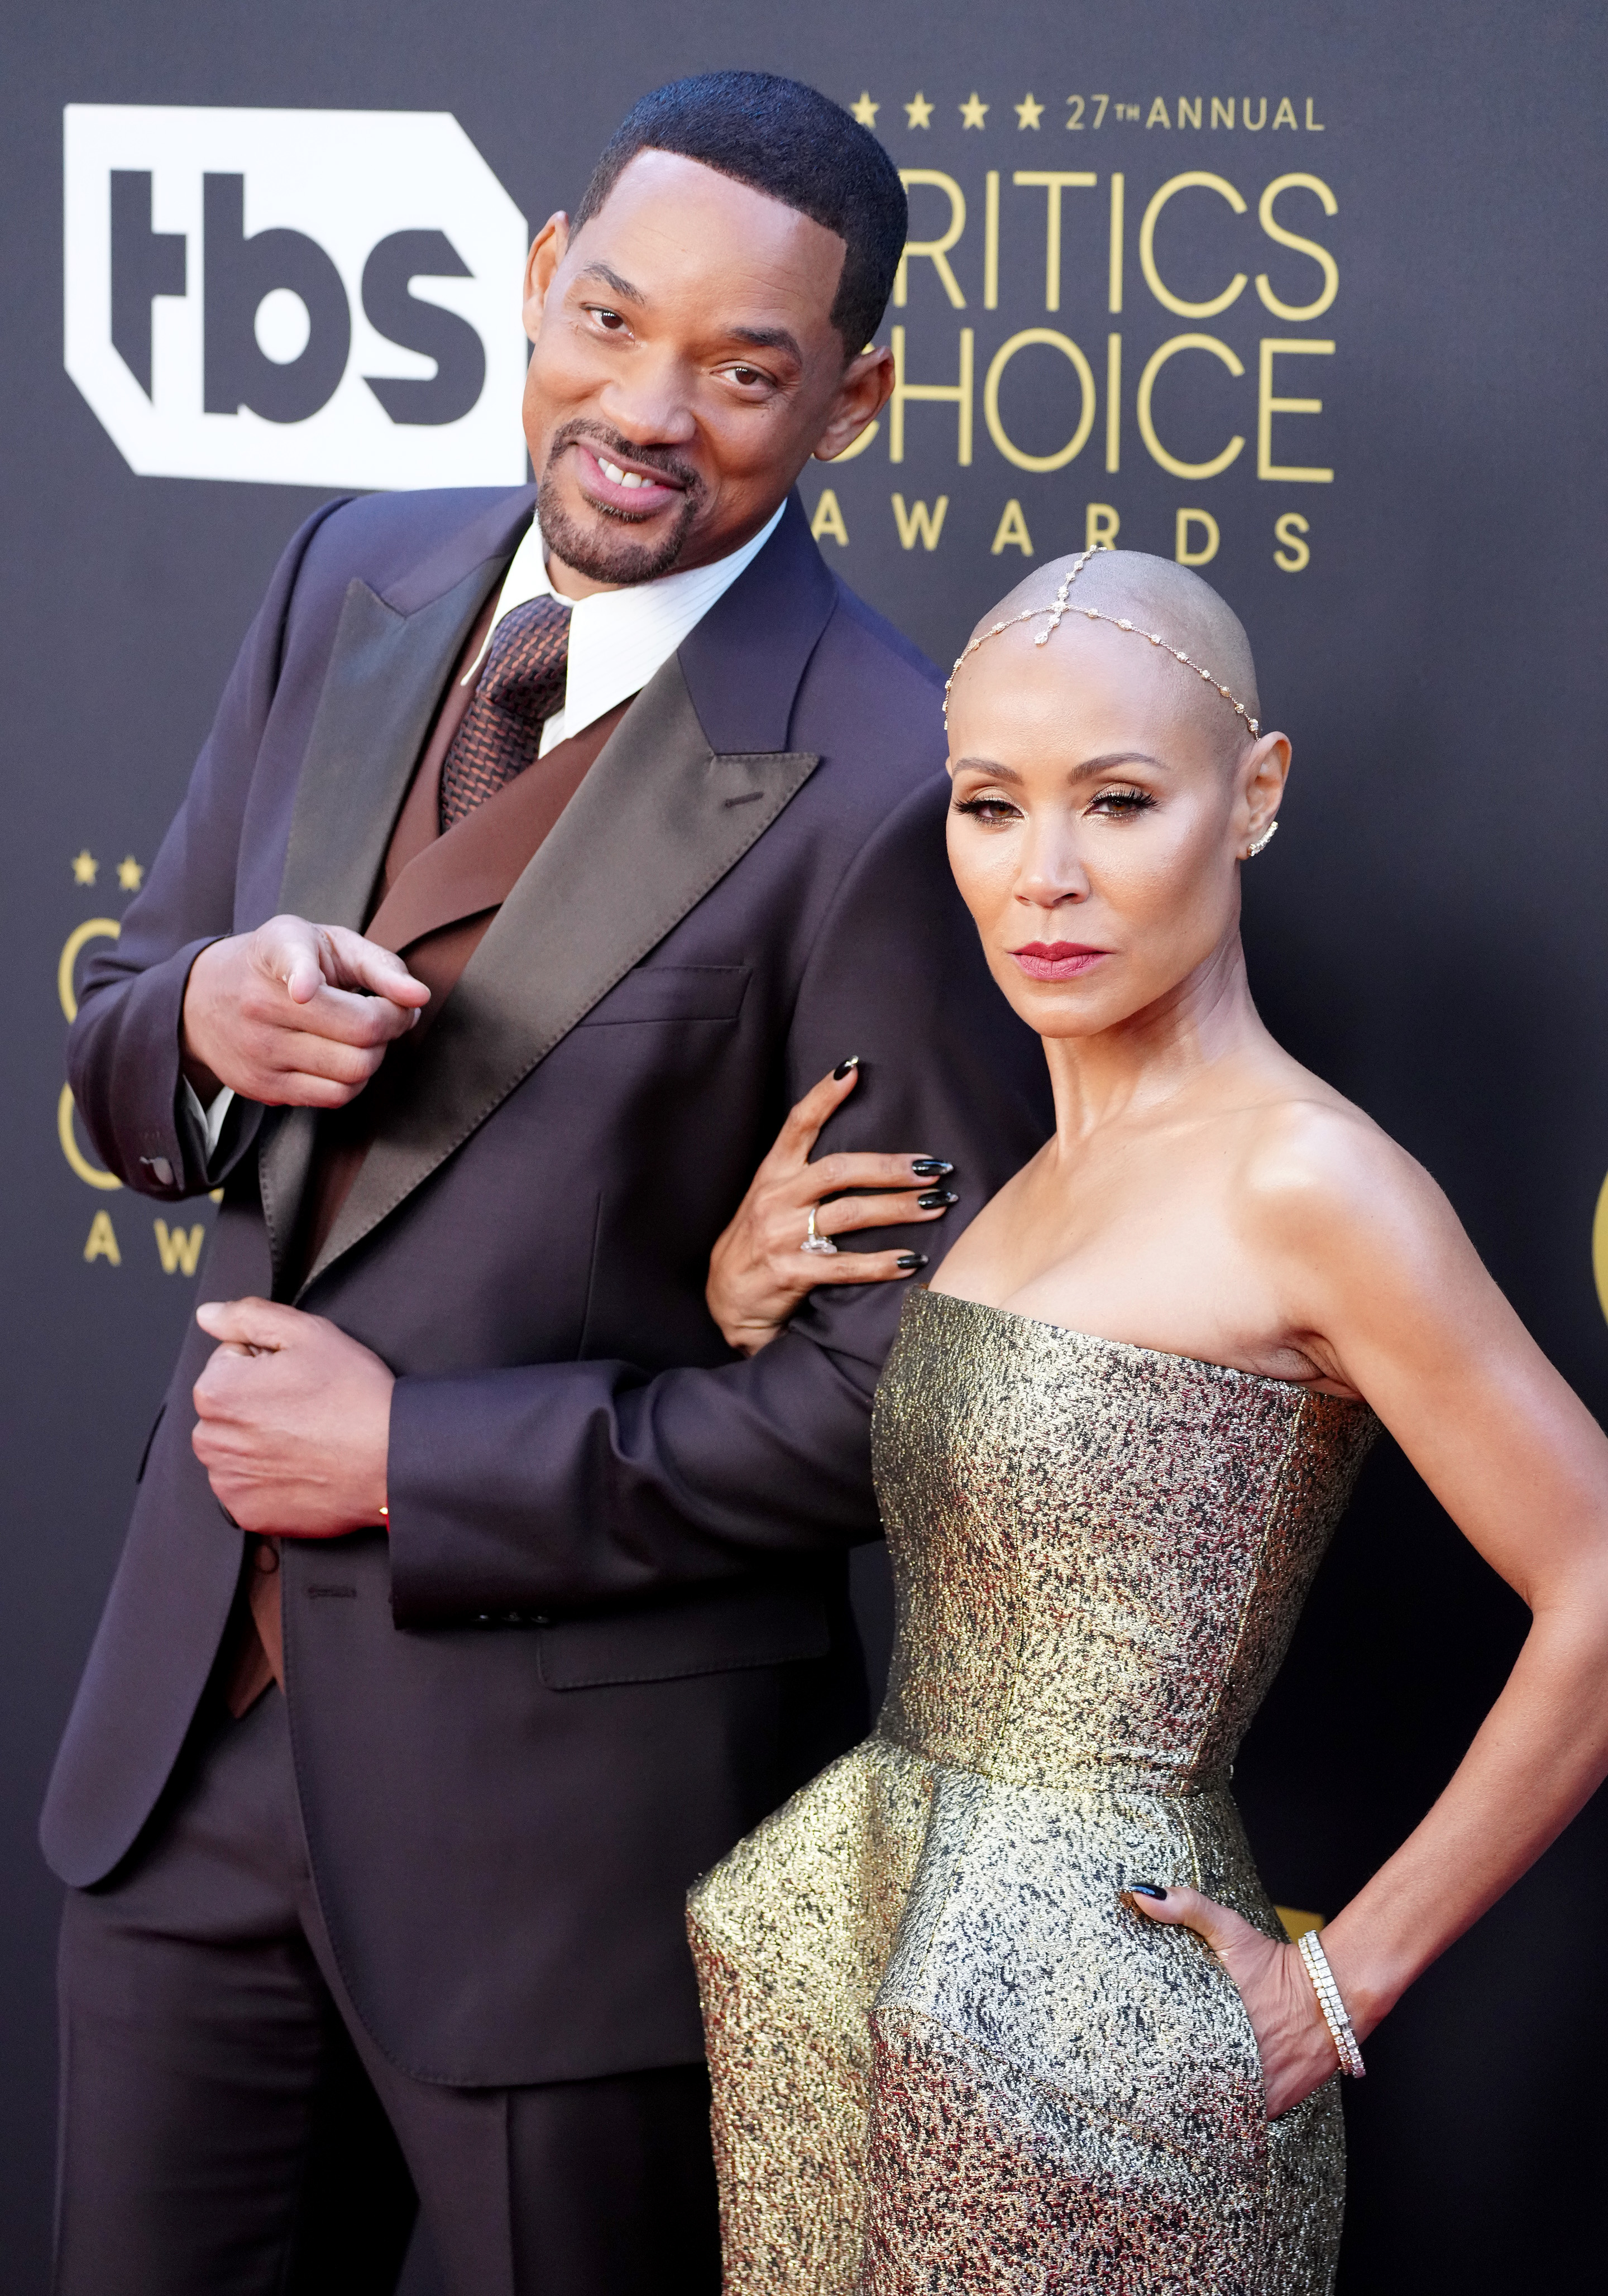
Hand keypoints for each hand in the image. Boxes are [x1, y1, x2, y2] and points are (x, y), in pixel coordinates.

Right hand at [181, 915, 429, 1106]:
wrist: (203, 998)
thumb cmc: (279, 963)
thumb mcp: (324, 943)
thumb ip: (380, 964)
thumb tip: (419, 997)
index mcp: (277, 953)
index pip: (291, 966)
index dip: (303, 976)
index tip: (305, 989)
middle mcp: (261, 1004)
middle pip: (360, 1033)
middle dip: (392, 1025)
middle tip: (385, 1012)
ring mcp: (260, 1051)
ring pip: (353, 1072)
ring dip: (375, 1055)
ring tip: (359, 1035)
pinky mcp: (262, 1088)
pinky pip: (334, 1098)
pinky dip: (353, 1081)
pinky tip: (341, 1057)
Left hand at [192, 1297, 392, 1535]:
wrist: (392, 1460)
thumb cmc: (355, 1396)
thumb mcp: (308, 1333)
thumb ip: (248, 1316)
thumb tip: (209, 1315)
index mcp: (217, 1390)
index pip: (229, 1362)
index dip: (266, 1363)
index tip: (298, 1376)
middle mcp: (210, 1439)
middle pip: (228, 1407)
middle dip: (257, 1401)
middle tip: (306, 1406)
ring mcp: (227, 1481)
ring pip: (236, 1447)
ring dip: (260, 1440)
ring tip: (307, 1437)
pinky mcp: (247, 1512)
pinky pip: (248, 1486)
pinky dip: (269, 1478)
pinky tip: (303, 1465)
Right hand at [706, 1062, 958, 1355]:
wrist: (725, 1300)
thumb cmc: (759, 1244)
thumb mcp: (770, 1200)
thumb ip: (805, 1176)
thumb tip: (864, 1155)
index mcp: (772, 1175)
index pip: (797, 1125)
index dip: (823, 1097)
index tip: (852, 1070)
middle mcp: (776, 1199)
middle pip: (839, 1170)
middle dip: (890, 1167)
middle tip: (933, 1167)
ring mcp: (781, 1236)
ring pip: (850, 1214)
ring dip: (899, 1208)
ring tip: (938, 1205)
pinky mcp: (790, 1273)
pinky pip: (844, 1266)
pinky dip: (882, 1263)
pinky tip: (912, 1260)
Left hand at [1126, 1885, 1342, 2117]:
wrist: (1332, 1993)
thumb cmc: (1275, 1963)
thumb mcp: (1230, 1929)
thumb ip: (1187, 1908)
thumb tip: (1140, 1895)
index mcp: (1212, 2028)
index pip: (1169, 2064)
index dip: (1151, 2072)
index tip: (1135, 2072)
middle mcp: (1235, 2064)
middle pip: (1190, 2093)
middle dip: (1172, 2093)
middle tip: (1150, 2094)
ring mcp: (1259, 2089)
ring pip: (1218, 2111)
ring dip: (1202, 2109)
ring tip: (1178, 2109)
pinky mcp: (1279, 2102)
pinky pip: (1248, 2119)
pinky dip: (1235, 2118)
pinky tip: (1218, 2110)